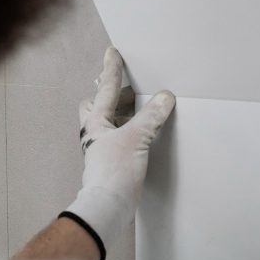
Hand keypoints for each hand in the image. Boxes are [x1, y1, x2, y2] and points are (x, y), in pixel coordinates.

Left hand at [61, 47, 175, 259]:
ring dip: (125, 115)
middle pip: (100, 106)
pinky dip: (131, 132)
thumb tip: (164, 97)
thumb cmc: (113, 174)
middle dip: (113, 96)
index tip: (112, 53)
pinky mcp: (112, 164)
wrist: (108, 206)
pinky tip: (143, 136)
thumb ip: (152, 116)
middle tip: (130, 88)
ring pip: (110, 124)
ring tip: (143, 111)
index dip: (111, 69)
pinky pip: (120, 139)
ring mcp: (102, 150)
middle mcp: (95, 135)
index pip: (106, 89)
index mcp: (96, 123)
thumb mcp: (137, 137)